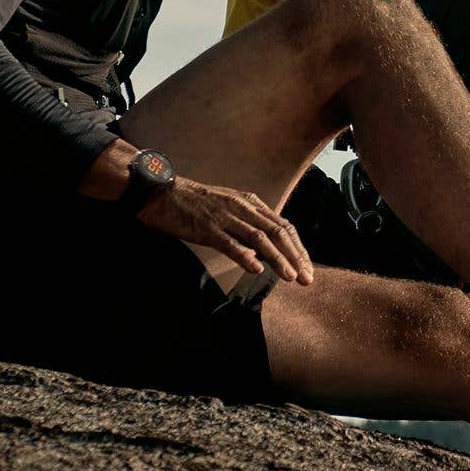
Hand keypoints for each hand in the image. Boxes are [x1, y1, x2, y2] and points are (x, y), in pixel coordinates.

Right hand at [136, 177, 312, 285]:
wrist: (162, 192)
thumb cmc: (195, 205)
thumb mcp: (228, 210)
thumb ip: (247, 227)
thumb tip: (264, 254)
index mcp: (250, 203)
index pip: (283, 227)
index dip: (298, 249)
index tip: (307, 269)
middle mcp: (242, 208)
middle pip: (277, 233)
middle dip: (295, 257)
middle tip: (307, 279)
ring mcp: (225, 217)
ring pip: (258, 238)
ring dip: (277, 259)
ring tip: (290, 277)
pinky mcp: (206, 227)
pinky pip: (228, 242)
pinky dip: (243, 256)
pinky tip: (255, 269)